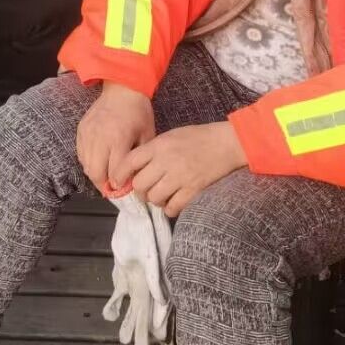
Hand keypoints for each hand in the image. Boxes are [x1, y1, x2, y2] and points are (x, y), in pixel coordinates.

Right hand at [76, 82, 154, 196]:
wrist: (122, 88)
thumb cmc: (138, 111)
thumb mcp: (147, 135)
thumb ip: (139, 158)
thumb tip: (133, 178)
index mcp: (119, 139)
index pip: (115, 172)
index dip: (119, 185)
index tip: (123, 188)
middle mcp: (100, 138)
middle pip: (96, 173)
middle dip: (104, 184)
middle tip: (112, 187)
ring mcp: (88, 134)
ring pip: (86, 165)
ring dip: (95, 174)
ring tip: (106, 174)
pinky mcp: (81, 130)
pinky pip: (80, 154)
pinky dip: (88, 162)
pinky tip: (98, 160)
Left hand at [124, 123, 247, 217]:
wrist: (226, 143)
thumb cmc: (198, 138)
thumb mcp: (171, 136)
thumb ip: (153, 151)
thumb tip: (134, 168)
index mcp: (160, 145)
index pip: (130, 162)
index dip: (119, 175)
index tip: (117, 182)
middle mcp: (166, 161)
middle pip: (139, 184)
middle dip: (139, 191)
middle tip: (145, 190)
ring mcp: (180, 177)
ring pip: (154, 198)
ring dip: (154, 200)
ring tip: (161, 195)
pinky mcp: (193, 190)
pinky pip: (172, 207)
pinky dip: (169, 208)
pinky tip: (173, 202)